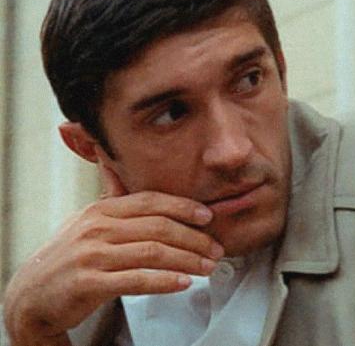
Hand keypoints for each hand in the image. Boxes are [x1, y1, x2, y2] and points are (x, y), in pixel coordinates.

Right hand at [2, 163, 223, 344]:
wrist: (30, 296)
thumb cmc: (67, 257)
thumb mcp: (87, 222)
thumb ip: (112, 199)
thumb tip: (117, 165)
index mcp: (102, 210)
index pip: (151, 201)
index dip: (183, 207)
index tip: (208, 215)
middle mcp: (97, 228)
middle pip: (159, 227)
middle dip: (194, 238)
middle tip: (216, 249)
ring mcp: (92, 255)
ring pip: (153, 252)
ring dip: (187, 260)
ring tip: (208, 267)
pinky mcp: (88, 283)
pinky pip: (136, 280)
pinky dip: (164, 281)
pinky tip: (184, 282)